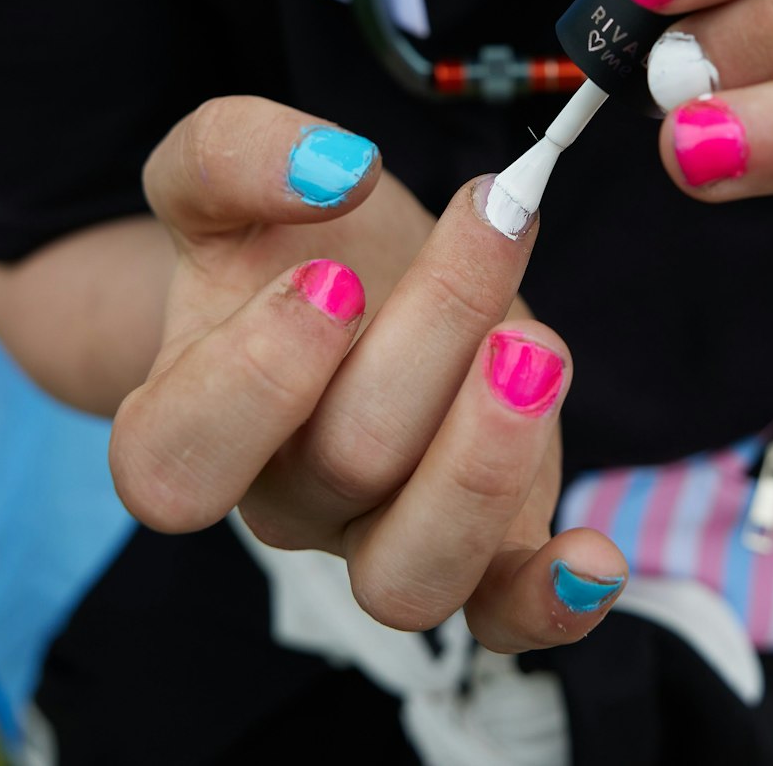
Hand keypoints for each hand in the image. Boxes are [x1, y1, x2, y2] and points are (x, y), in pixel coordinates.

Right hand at [107, 97, 626, 648]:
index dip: (257, 380)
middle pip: (344, 464)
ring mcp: (378, 540)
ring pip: (409, 575)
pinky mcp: (479, 555)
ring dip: (483, 464)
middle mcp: (282, 501)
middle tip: (495, 220)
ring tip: (534, 348)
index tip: (334, 276)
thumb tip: (330, 170)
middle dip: (433, 330)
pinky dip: (552, 603)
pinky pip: (502, 621)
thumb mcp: (221, 174)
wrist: (352, 286)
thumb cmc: (285, 241)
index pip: (178, 461)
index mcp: (187, 420)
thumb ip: (235, 151)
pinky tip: (594, 549)